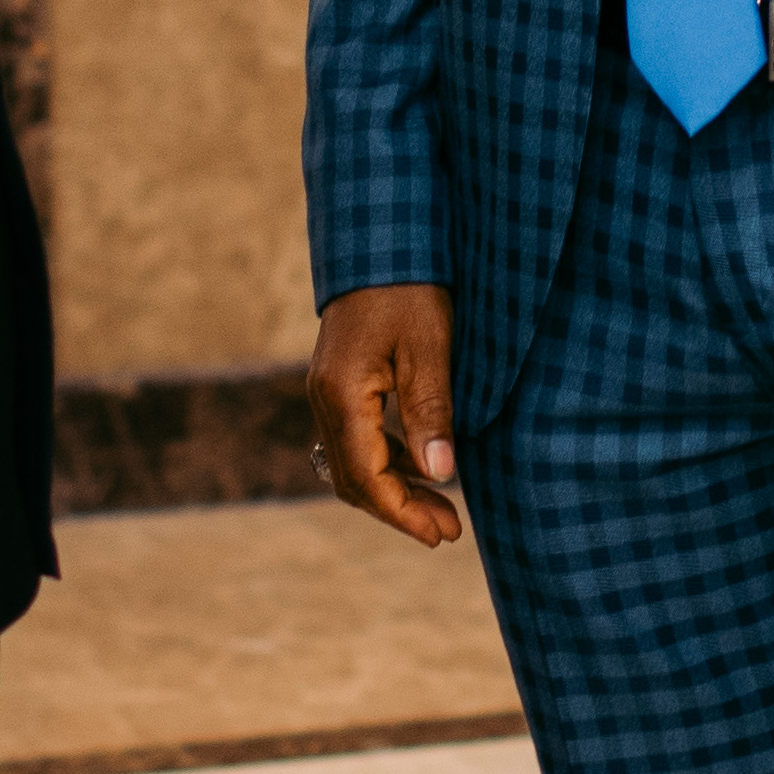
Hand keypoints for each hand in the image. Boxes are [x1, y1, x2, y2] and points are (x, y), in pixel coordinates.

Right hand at [308, 284, 462, 549]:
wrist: (379, 237)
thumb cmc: (410, 285)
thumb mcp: (430, 346)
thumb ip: (431, 411)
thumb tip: (442, 475)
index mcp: (342, 394)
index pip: (366, 477)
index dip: (403, 513)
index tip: (441, 536)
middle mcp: (324, 397)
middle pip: (352, 479)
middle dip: (399, 510)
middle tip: (448, 531)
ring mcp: (328, 390)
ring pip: (352, 462)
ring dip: (395, 488)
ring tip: (443, 507)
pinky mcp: (340, 381)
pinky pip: (357, 437)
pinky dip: (389, 460)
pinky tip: (424, 464)